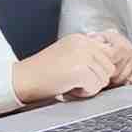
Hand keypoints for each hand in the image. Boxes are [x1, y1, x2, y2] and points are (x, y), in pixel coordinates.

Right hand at [16, 30, 131, 105]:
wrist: (22, 79)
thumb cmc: (41, 71)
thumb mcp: (67, 55)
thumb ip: (87, 55)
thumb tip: (110, 63)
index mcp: (81, 38)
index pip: (109, 53)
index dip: (100, 69)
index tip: (86, 75)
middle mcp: (83, 43)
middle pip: (109, 67)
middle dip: (95, 79)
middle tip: (75, 81)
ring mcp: (82, 55)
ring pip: (104, 79)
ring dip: (89, 87)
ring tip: (70, 84)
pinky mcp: (79, 70)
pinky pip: (95, 87)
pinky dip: (84, 93)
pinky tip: (69, 89)